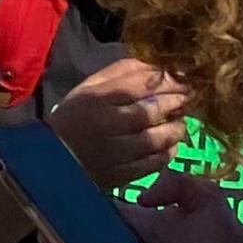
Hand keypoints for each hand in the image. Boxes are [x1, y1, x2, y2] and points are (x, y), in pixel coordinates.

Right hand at [51, 58, 190, 192]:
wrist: (53, 160)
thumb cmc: (74, 117)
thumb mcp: (89, 87)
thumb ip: (121, 73)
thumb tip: (156, 66)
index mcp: (97, 98)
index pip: (140, 84)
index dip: (167, 80)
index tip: (183, 79)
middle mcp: (107, 124)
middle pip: (151, 111)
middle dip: (176, 102)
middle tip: (189, 97)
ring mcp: (115, 152)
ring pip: (156, 138)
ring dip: (176, 128)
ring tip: (180, 121)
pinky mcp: (120, 175)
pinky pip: (154, 163)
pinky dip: (168, 152)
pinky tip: (171, 144)